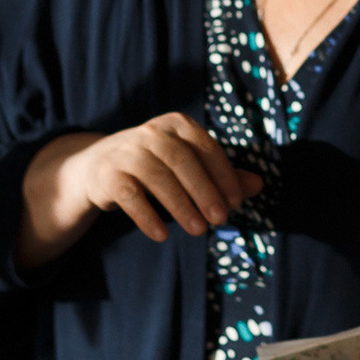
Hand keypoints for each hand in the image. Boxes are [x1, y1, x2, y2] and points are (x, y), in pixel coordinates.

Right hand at [17, 113, 263, 267]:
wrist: (100, 167)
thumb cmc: (158, 166)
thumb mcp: (190, 166)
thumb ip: (222, 175)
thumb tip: (259, 185)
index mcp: (177, 124)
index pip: (205, 147)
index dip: (223, 174)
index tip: (235, 202)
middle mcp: (151, 132)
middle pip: (182, 160)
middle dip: (204, 191)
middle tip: (220, 219)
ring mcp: (127, 151)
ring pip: (157, 177)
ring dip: (180, 206)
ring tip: (198, 230)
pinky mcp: (108, 174)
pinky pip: (129, 195)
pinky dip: (147, 216)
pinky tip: (162, 235)